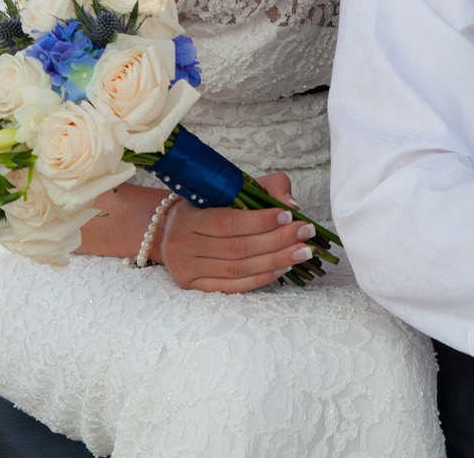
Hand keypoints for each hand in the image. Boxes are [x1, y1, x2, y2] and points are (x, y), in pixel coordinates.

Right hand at [155, 173, 317, 292]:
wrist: (167, 229)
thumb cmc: (208, 206)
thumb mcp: (231, 188)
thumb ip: (266, 187)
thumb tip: (291, 205)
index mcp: (188, 216)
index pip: (228, 221)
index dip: (261, 221)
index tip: (290, 216)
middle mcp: (183, 244)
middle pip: (237, 248)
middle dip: (277, 241)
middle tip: (306, 234)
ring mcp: (187, 269)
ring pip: (237, 269)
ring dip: (275, 261)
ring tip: (301, 253)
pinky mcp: (192, 286)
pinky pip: (231, 286)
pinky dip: (260, 279)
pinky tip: (282, 269)